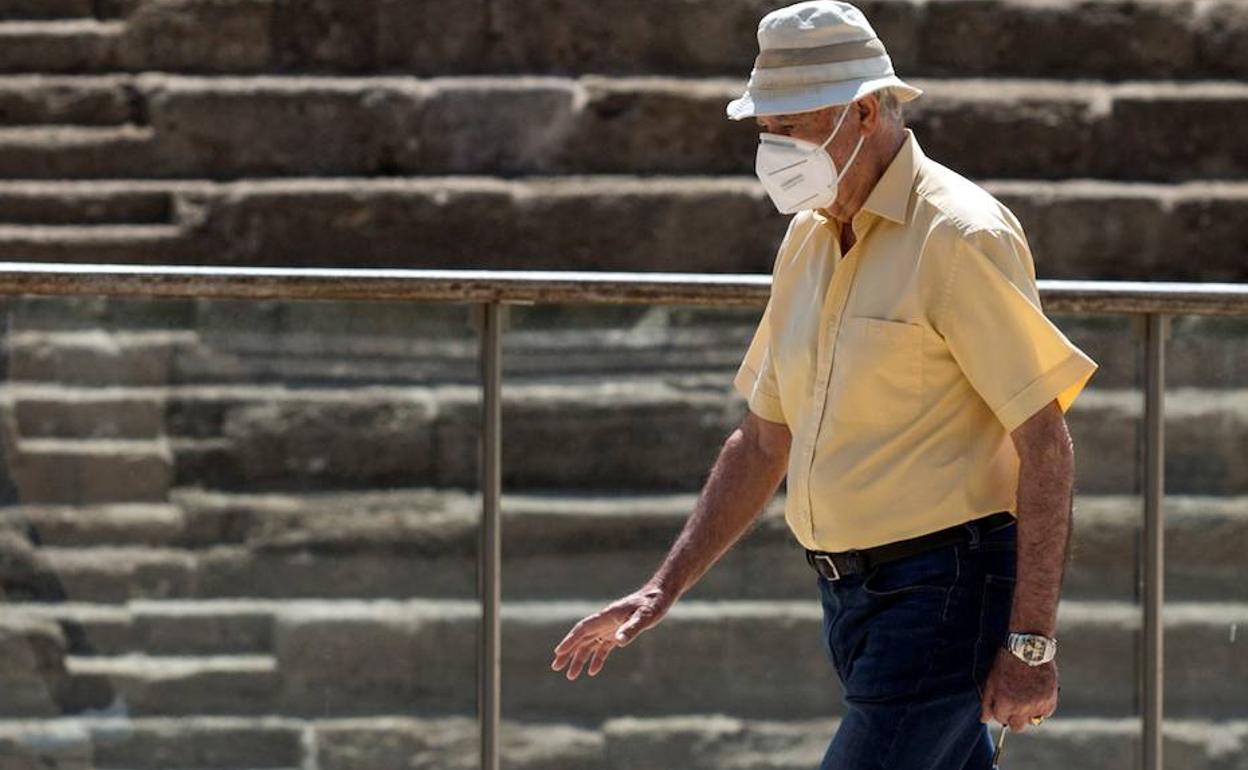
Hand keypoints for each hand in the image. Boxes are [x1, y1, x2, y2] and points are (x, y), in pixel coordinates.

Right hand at [550, 583, 676, 679]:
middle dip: (568, 652)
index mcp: (606, 616)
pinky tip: (592, 671)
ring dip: (579, 658)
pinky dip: (596, 658)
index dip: (570, 641)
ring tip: (571, 676)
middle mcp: (604, 622)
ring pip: (590, 644)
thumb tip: (619, 642)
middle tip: (556, 666)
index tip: (558, 652)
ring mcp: (610, 627)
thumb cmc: (652, 604)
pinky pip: (603, 647)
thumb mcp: (644, 617)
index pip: (583, 629)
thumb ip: (631, 628)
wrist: (659, 596)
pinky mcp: (618, 632)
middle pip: (581, 638)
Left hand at [980, 648, 1057, 731]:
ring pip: (1032, 721)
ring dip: (1029, 713)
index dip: (1000, 709)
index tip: (1003, 699)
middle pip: (1017, 727)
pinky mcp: (1050, 700)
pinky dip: (1042, 707)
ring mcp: (1037, 705)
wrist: (1029, 649)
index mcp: (1005, 703)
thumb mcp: (991, 681)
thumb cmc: (1007, 663)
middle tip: (1015, 703)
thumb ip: (987, 702)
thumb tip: (984, 719)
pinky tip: (1037, 693)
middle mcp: (1021, 708)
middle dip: (1014, 718)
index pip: (1000, 719)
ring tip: (1026, 695)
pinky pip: (1046, 713)